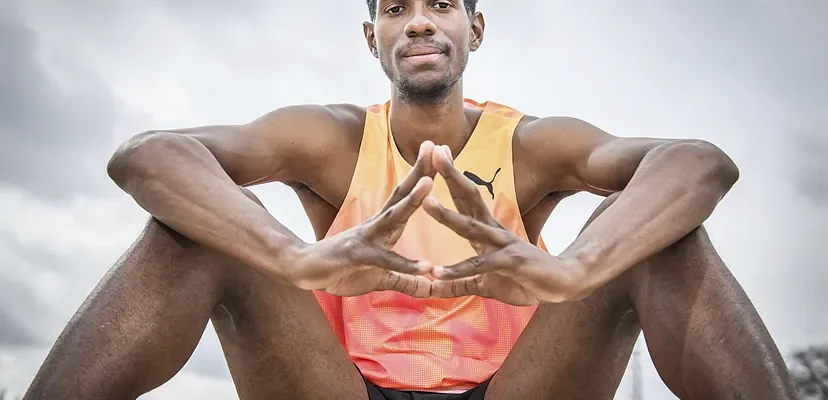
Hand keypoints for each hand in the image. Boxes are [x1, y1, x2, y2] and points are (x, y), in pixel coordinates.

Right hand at [287, 141, 437, 296]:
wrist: (304, 270)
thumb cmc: (341, 269)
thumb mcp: (380, 279)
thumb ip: (405, 282)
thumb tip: (429, 289)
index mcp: (383, 226)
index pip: (405, 196)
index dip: (422, 175)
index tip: (439, 154)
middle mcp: (377, 226)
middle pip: (402, 195)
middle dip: (420, 172)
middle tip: (436, 147)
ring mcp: (367, 239)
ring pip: (393, 217)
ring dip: (412, 200)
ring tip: (430, 182)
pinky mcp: (359, 257)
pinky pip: (386, 260)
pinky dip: (406, 264)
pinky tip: (426, 267)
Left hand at [423, 145, 587, 305]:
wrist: (563, 284)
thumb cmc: (525, 279)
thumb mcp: (485, 284)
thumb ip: (458, 286)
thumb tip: (435, 289)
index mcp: (486, 230)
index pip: (464, 198)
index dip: (450, 176)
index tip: (434, 153)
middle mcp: (492, 231)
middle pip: (468, 197)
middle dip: (450, 175)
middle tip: (433, 152)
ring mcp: (501, 245)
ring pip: (470, 227)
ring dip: (447, 216)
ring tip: (425, 203)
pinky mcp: (508, 262)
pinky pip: (478, 266)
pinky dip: (456, 271)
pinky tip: (436, 272)